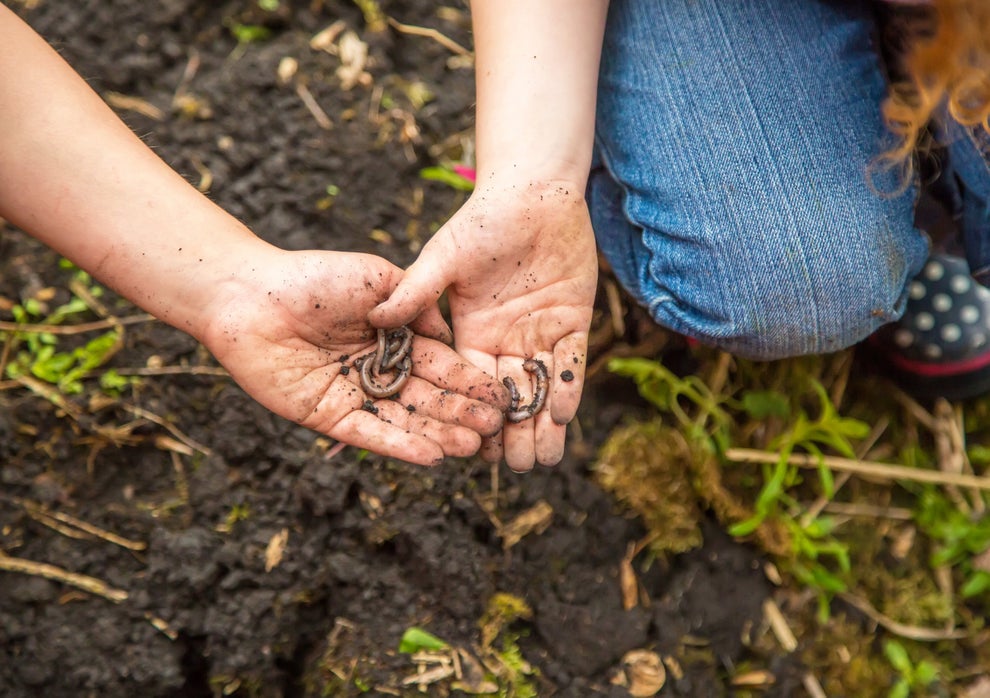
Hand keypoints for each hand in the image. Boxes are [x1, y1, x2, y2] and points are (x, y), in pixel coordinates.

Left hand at [199, 249, 508, 466]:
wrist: (252, 294)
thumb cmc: (314, 277)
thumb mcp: (378, 279)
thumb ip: (416, 306)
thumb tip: (450, 337)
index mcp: (393, 340)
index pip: (440, 366)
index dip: (468, 382)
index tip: (499, 396)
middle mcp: (377, 371)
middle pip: (427, 398)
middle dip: (461, 413)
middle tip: (493, 428)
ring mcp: (353, 396)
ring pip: (403, 421)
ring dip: (438, 435)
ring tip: (471, 447)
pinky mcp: (326, 417)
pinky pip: (367, 434)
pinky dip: (398, 446)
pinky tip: (429, 456)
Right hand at [370, 181, 597, 470]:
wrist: (534, 193)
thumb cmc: (484, 219)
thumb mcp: (445, 257)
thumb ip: (416, 290)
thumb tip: (376, 317)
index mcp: (467, 333)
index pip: (462, 384)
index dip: (461, 415)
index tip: (461, 449)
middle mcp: (502, 341)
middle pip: (502, 396)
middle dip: (506, 432)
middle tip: (509, 468)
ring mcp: (538, 333)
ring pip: (537, 389)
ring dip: (539, 423)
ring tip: (541, 460)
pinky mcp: (571, 323)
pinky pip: (568, 363)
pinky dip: (565, 388)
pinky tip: (563, 416)